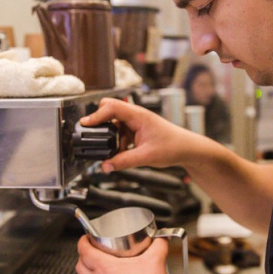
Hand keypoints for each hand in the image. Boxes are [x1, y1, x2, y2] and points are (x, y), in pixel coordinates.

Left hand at [75, 234, 173, 273]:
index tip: (86, 239)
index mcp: (105, 268)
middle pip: (79, 266)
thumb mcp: (156, 262)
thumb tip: (160, 240)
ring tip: (94, 271)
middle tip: (90, 252)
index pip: (84, 251)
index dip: (83, 242)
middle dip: (82, 257)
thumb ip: (159, 246)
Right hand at [80, 98, 201, 172]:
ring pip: (114, 125)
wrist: (187, 149)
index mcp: (138, 115)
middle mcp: (135, 116)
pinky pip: (120, 134)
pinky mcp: (137, 131)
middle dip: (100, 124)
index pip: (111, 107)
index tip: (85, 124)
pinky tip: (122, 154)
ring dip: (111, 138)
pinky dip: (118, 143)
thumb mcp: (146, 157)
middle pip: (109, 111)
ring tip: (115, 152)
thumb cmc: (173, 146)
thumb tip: (105, 166)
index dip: (96, 115)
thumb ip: (123, 161)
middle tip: (95, 138)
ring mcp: (136, 123)